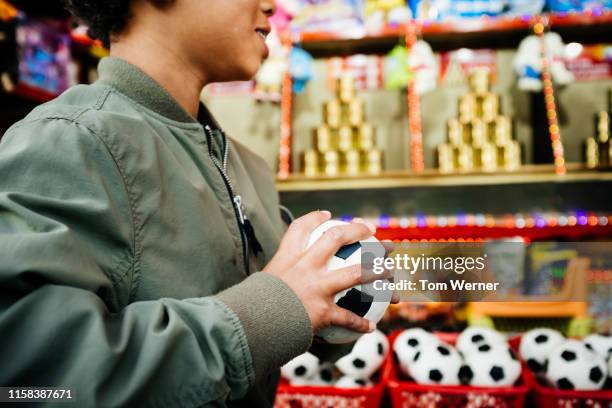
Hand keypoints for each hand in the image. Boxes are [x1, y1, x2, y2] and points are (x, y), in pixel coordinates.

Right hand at [264, 211, 382, 333]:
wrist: (252, 326)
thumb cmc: (252, 308)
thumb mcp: (259, 285)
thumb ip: (273, 281)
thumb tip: (268, 289)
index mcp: (288, 257)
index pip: (301, 228)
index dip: (315, 218)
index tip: (327, 215)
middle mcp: (305, 266)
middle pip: (336, 238)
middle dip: (357, 230)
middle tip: (372, 230)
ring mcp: (316, 287)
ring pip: (356, 273)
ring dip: (376, 272)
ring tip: (390, 273)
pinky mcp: (323, 310)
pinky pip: (348, 318)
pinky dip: (359, 324)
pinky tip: (370, 328)